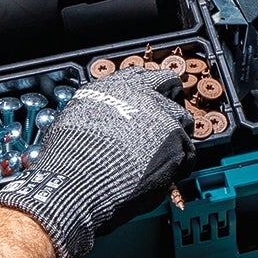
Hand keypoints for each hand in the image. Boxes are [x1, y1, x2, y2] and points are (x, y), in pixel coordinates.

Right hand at [0, 66, 193, 257]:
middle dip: (170, 100)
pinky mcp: (176, 144)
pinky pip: (188, 152)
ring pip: (183, 119)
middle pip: (169, 86)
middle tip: (164, 121)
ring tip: (167, 152)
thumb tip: (100, 120)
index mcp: (113, 87)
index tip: (149, 99)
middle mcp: (141, 95)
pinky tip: (169, 174)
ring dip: (177, 133)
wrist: (78, 182)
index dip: (147, 89)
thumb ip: (96, 111)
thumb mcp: (73, 119)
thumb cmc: (68, 158)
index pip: (140, 76)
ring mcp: (162, 118)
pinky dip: (181, 163)